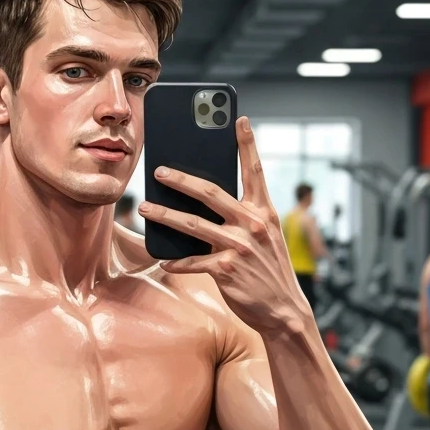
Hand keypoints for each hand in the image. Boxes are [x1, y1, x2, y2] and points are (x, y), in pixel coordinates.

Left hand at [138, 116, 310, 333]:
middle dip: (180, 179)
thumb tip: (207, 203)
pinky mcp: (226, 270)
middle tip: (159, 170)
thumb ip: (243, 217)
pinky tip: (163, 259)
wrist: (284, 310)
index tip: (238, 118)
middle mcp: (252, 224)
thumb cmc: (269, 271)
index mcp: (264, 212)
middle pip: (209, 192)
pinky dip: (176, 261)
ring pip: (192, 225)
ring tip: (145, 208)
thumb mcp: (266, 238)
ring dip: (164, 215)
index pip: (255, 171)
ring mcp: (239, 247)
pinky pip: (192, 262)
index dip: (247, 143)